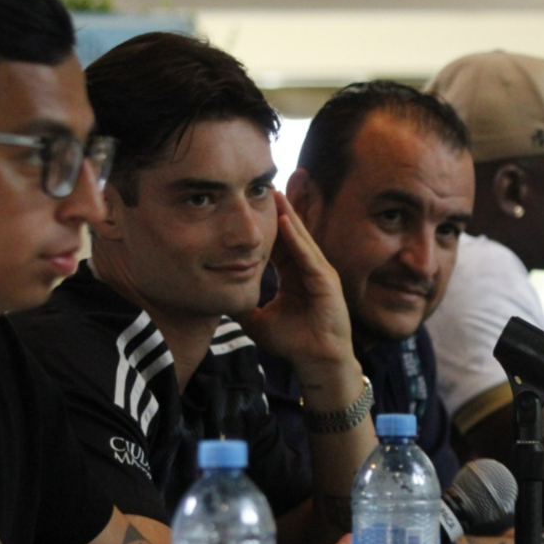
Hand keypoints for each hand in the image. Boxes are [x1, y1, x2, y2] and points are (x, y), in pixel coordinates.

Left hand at [237, 192, 359, 403]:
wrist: (316, 362)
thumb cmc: (293, 342)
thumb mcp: (257, 321)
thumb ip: (241, 307)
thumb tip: (218, 298)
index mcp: (294, 275)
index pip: (279, 243)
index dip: (266, 224)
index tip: (252, 204)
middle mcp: (308, 269)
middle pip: (292, 233)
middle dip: (282, 208)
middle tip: (267, 182)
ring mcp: (319, 273)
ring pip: (301, 238)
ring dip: (289, 214)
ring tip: (276, 192)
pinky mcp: (326, 282)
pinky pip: (308, 256)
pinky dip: (297, 239)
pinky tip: (285, 222)